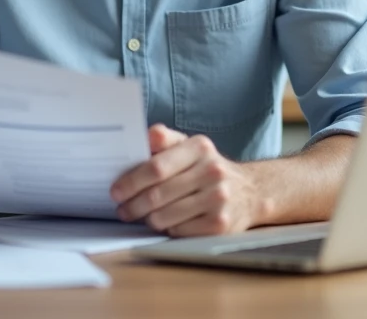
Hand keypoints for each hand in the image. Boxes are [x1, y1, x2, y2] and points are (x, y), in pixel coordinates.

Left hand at [110, 124, 266, 236]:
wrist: (250, 192)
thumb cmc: (208, 168)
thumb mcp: (190, 147)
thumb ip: (165, 140)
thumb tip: (143, 135)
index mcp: (200, 147)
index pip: (156, 167)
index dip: (131, 181)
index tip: (116, 190)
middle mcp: (212, 171)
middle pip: (157, 194)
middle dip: (132, 205)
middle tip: (122, 209)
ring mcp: (218, 199)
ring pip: (164, 216)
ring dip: (147, 219)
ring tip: (142, 215)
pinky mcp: (220, 224)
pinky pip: (178, 231)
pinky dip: (167, 228)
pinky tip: (167, 222)